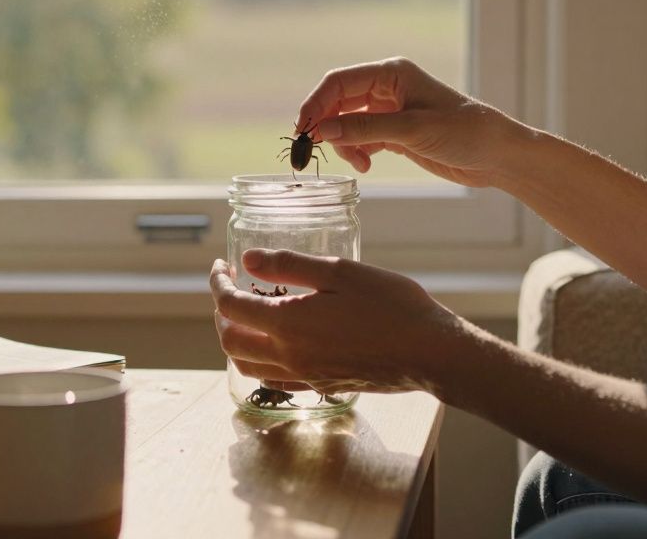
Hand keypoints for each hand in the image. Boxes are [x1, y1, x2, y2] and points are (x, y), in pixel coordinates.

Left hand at [208, 249, 458, 394]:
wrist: (429, 352)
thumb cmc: (391, 306)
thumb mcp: (340, 272)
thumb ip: (289, 265)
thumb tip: (248, 260)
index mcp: (288, 324)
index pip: (230, 307)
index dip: (217, 284)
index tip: (221, 267)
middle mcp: (289, 356)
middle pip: (230, 342)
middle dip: (221, 313)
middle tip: (230, 289)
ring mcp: (304, 376)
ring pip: (247, 366)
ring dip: (236, 339)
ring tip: (248, 315)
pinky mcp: (321, 386)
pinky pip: (274, 380)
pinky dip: (260, 361)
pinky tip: (276, 342)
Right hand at [297, 56, 520, 186]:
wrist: (497, 155)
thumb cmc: (465, 132)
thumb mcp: (413, 130)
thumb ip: (366, 129)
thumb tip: (323, 130)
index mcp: (392, 73)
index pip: (338, 82)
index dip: (315, 105)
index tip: (302, 132)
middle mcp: (387, 87)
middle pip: (338, 102)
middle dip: (325, 126)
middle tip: (312, 153)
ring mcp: (391, 110)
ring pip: (346, 122)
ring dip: (343, 143)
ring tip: (359, 163)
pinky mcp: (395, 132)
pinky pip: (361, 137)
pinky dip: (357, 150)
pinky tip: (367, 164)